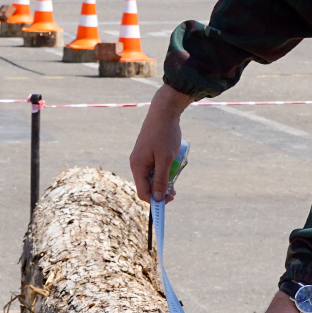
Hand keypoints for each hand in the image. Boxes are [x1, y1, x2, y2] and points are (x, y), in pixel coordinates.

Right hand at [129, 85, 193, 200]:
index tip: (170, 201)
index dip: (155, 200)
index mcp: (138, 166)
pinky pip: (153, 168)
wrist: (164, 111)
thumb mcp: (166, 159)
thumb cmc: (165, 134)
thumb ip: (161, 179)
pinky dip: (162, 171)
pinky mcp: (146, 153)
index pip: (143, 192)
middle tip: (175, 190)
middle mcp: (136, 164)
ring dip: (163, 180)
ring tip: (175, 176)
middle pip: (147, 186)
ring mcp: (141, 158)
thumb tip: (158, 199)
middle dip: (160, 190)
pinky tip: (172, 166)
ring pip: (151, 178)